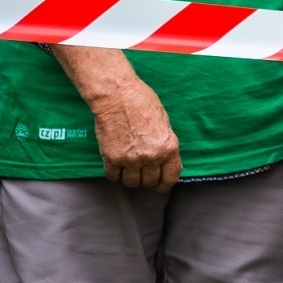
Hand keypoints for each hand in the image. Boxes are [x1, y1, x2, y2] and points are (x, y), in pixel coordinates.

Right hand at [82, 73, 182, 190]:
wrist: (118, 96)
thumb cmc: (143, 103)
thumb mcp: (164, 123)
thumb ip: (166, 145)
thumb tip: (170, 162)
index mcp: (168, 147)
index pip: (170, 178)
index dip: (165, 184)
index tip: (160, 185)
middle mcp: (151, 156)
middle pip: (149, 182)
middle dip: (147, 179)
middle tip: (143, 171)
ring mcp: (130, 159)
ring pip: (132, 183)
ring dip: (131, 178)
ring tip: (130, 167)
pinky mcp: (112, 158)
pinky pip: (113, 177)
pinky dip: (115, 174)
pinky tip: (116, 165)